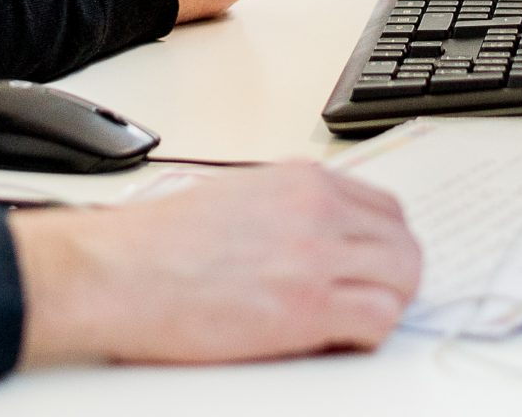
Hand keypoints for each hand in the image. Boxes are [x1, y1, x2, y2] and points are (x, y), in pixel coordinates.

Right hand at [11, 164, 420, 364]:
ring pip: (403, 278)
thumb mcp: (237, 196)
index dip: (383, 243)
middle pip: (403, 241)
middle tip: (371, 299)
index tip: (371, 265)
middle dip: (395, 275)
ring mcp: (315, 257)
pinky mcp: (307, 308)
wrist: (118, 272)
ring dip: (387, 304)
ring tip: (353, 323)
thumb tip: (320, 235)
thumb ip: (288, 207)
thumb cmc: (158, 243)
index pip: (384, 207)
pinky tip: (338, 340)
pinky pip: (378, 321)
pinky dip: (368, 335)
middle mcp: (316, 210)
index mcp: (299, 181)